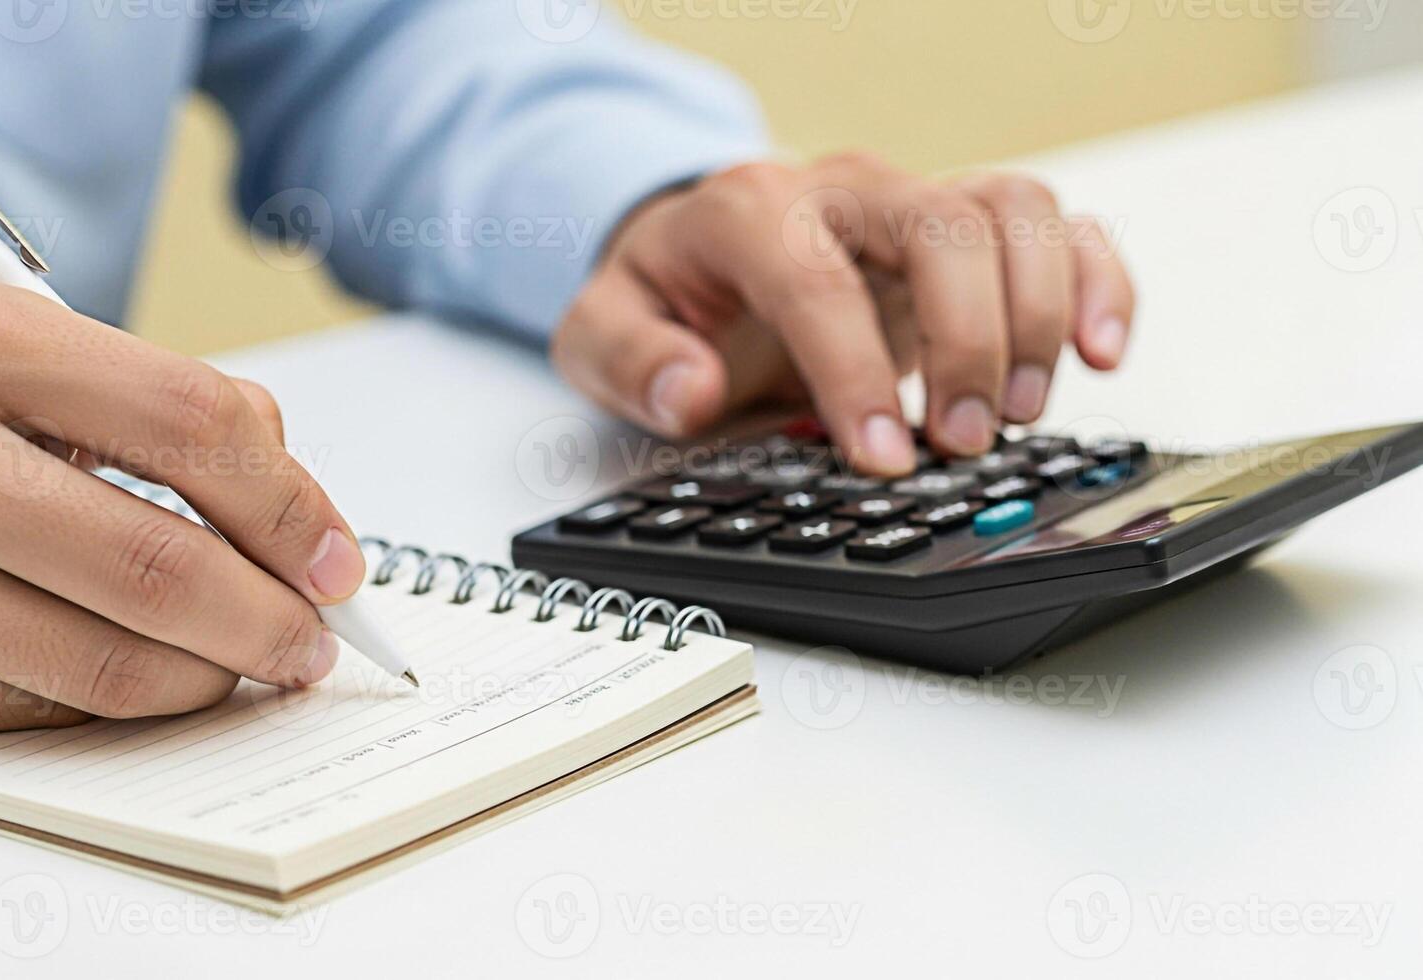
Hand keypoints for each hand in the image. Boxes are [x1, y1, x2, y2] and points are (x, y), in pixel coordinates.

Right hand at [0, 273, 365, 734]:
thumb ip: (122, 394)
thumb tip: (275, 480)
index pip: (194, 423)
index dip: (296, 504)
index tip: (334, 553)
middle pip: (165, 564)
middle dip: (276, 620)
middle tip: (314, 639)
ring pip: (110, 666)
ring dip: (210, 678)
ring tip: (242, 665)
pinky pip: (31, 711)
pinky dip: (113, 708)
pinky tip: (141, 682)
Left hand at [551, 154, 1135, 473]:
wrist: (700, 252)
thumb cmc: (666, 292)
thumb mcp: (603, 330)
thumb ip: (631, 359)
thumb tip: (688, 391)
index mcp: (749, 209)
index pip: (815, 278)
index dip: (854, 371)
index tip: (880, 456)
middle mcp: (845, 189)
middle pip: (940, 226)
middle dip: (966, 340)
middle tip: (961, 443)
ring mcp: (915, 201)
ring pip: (1013, 211)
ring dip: (1038, 313)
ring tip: (1020, 411)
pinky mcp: (968, 228)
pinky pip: (1057, 224)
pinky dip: (1096, 280)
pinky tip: (1102, 352)